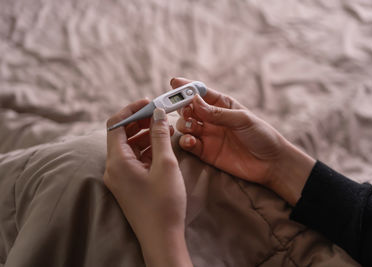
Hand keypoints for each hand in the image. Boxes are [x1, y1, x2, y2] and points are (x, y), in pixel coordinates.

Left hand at [104, 100, 191, 266]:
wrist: (162, 238)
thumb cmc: (164, 203)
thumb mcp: (165, 165)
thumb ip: (159, 136)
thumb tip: (157, 113)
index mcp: (117, 161)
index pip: (115, 124)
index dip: (131, 110)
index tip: (149, 103)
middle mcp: (113, 168)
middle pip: (120, 135)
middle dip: (139, 121)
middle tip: (159, 114)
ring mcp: (119, 177)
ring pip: (128, 147)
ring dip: (144, 135)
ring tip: (165, 128)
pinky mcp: (128, 184)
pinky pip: (133, 160)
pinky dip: (146, 149)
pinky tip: (162, 146)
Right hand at [172, 78, 315, 205]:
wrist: (270, 164)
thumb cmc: (261, 135)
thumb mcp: (242, 119)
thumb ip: (218, 113)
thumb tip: (195, 102)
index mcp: (222, 105)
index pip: (200, 93)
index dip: (186, 87)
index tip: (173, 83)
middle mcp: (212, 119)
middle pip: (189, 108)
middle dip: (182, 107)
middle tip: (184, 110)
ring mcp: (208, 135)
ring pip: (186, 125)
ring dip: (184, 124)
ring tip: (191, 126)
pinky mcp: (205, 152)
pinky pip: (189, 144)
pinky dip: (186, 141)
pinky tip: (191, 141)